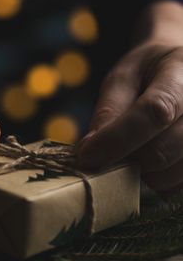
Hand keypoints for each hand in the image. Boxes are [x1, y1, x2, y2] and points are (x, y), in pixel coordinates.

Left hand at [77, 2, 182, 196]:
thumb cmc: (150, 72)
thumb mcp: (124, 77)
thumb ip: (110, 109)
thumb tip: (89, 149)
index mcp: (181, 74)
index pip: (154, 112)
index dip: (117, 139)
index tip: (86, 156)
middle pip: (164, 150)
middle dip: (126, 162)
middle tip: (105, 159)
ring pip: (173, 175)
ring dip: (143, 177)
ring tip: (130, 157)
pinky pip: (180, 188)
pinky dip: (159, 186)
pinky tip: (150, 168)